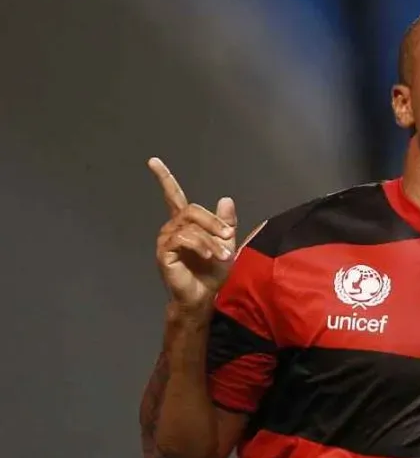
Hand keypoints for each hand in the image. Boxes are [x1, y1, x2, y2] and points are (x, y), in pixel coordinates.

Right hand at [148, 157, 236, 310]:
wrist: (203, 296)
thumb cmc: (212, 273)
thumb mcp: (226, 244)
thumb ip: (226, 223)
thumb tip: (225, 198)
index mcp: (185, 224)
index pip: (172, 196)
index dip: (164, 178)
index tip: (153, 161)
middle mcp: (172, 228)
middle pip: (191, 210)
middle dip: (213, 222)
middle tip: (229, 236)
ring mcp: (166, 240)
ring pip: (190, 226)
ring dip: (211, 239)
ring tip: (224, 255)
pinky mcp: (164, 253)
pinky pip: (183, 239)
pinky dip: (200, 245)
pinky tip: (210, 255)